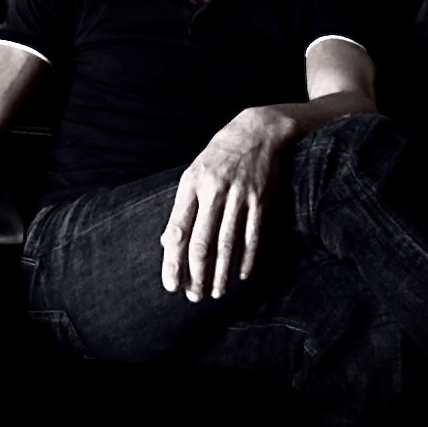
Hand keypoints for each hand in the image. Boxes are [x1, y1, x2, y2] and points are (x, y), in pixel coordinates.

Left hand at [159, 107, 289, 301]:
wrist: (256, 131)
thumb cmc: (219, 155)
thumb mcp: (193, 174)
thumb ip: (182, 207)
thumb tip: (167, 241)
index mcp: (191, 185)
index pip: (177, 230)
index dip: (173, 261)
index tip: (171, 285)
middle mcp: (214, 191)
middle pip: (202, 241)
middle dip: (197, 274)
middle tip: (194, 296)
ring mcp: (239, 196)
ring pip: (227, 243)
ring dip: (221, 272)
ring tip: (216, 292)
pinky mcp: (260, 199)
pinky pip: (253, 235)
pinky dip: (247, 258)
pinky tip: (241, 275)